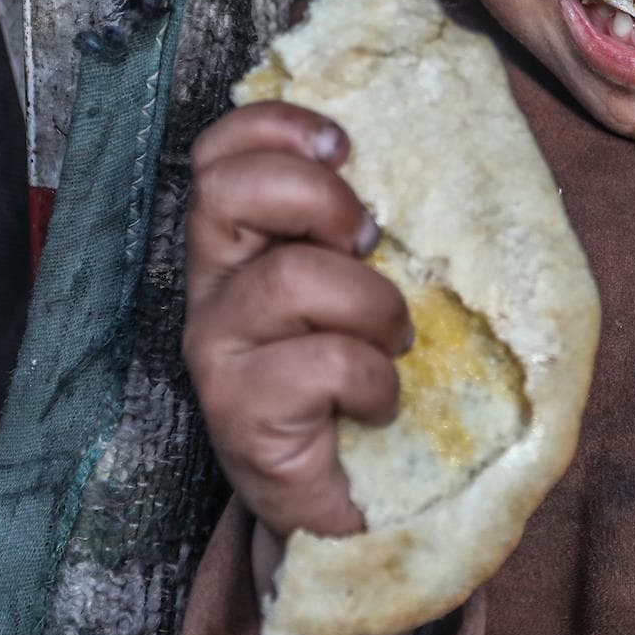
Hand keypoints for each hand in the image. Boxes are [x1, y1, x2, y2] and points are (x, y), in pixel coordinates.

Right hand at [183, 101, 414, 539]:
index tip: (345, 149)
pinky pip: (323, 364)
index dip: (275, 128)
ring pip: (292, 278)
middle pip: (229, 190)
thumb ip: (360, 228)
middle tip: (367, 243)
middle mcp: (211, 289)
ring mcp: (217, 351)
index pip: (218, 153)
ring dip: (372, 304)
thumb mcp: (362, 288)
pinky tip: (379, 405)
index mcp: (239, 245)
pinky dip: (374, 380)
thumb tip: (423, 153)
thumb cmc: (362, 381)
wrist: (349, 506)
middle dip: (320, 199)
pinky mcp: (237, 413)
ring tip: (392, 341)